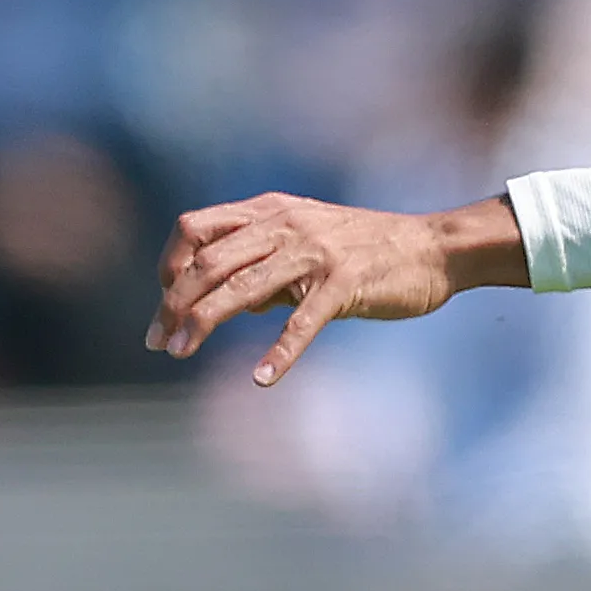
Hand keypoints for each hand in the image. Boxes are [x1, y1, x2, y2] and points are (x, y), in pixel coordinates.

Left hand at [147, 191, 522, 384]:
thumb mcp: (309, 242)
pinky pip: (303, 323)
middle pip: (208, 262)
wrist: (433, 247)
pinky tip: (262, 379)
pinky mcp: (344, 283)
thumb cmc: (369, 248)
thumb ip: (268, 266)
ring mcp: (314, 253)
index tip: (163, 302)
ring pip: (242, 288)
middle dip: (174, 302)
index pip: (196, 229)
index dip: (169, 265)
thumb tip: (234, 302)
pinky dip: (279, 353)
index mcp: (270, 211)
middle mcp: (285, 225)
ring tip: (180, 352)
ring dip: (203, 322)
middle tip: (157, 341)